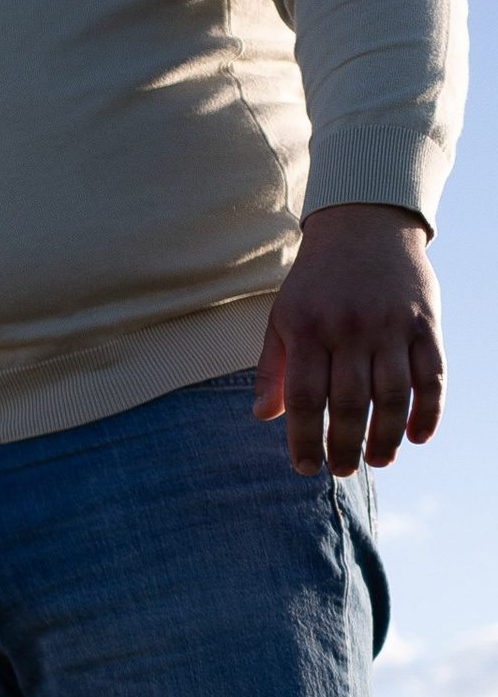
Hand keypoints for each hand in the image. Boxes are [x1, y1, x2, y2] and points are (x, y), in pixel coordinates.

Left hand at [253, 204, 443, 477]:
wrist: (364, 225)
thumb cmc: (316, 281)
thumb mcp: (283, 316)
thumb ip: (273, 366)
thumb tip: (263, 416)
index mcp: (308, 328)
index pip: (305, 398)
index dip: (305, 439)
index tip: (306, 468)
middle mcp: (350, 328)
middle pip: (349, 403)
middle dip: (345, 446)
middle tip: (344, 471)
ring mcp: (391, 325)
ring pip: (393, 395)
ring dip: (387, 436)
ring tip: (379, 460)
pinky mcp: (425, 322)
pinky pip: (432, 375)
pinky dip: (429, 410)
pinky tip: (418, 436)